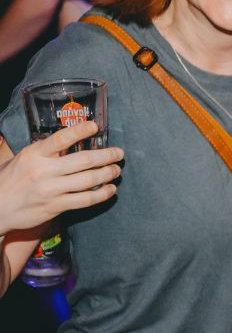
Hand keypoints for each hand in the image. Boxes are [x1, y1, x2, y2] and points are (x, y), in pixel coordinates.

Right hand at [0, 122, 121, 234]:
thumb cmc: (10, 180)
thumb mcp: (22, 159)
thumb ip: (44, 152)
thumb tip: (71, 140)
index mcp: (34, 154)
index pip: (60, 138)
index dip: (79, 130)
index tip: (95, 126)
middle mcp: (43, 171)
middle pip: (84, 160)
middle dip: (107, 155)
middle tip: (119, 153)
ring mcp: (50, 190)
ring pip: (89, 180)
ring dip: (108, 174)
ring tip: (116, 170)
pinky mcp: (55, 206)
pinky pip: (86, 199)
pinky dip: (102, 194)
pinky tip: (110, 189)